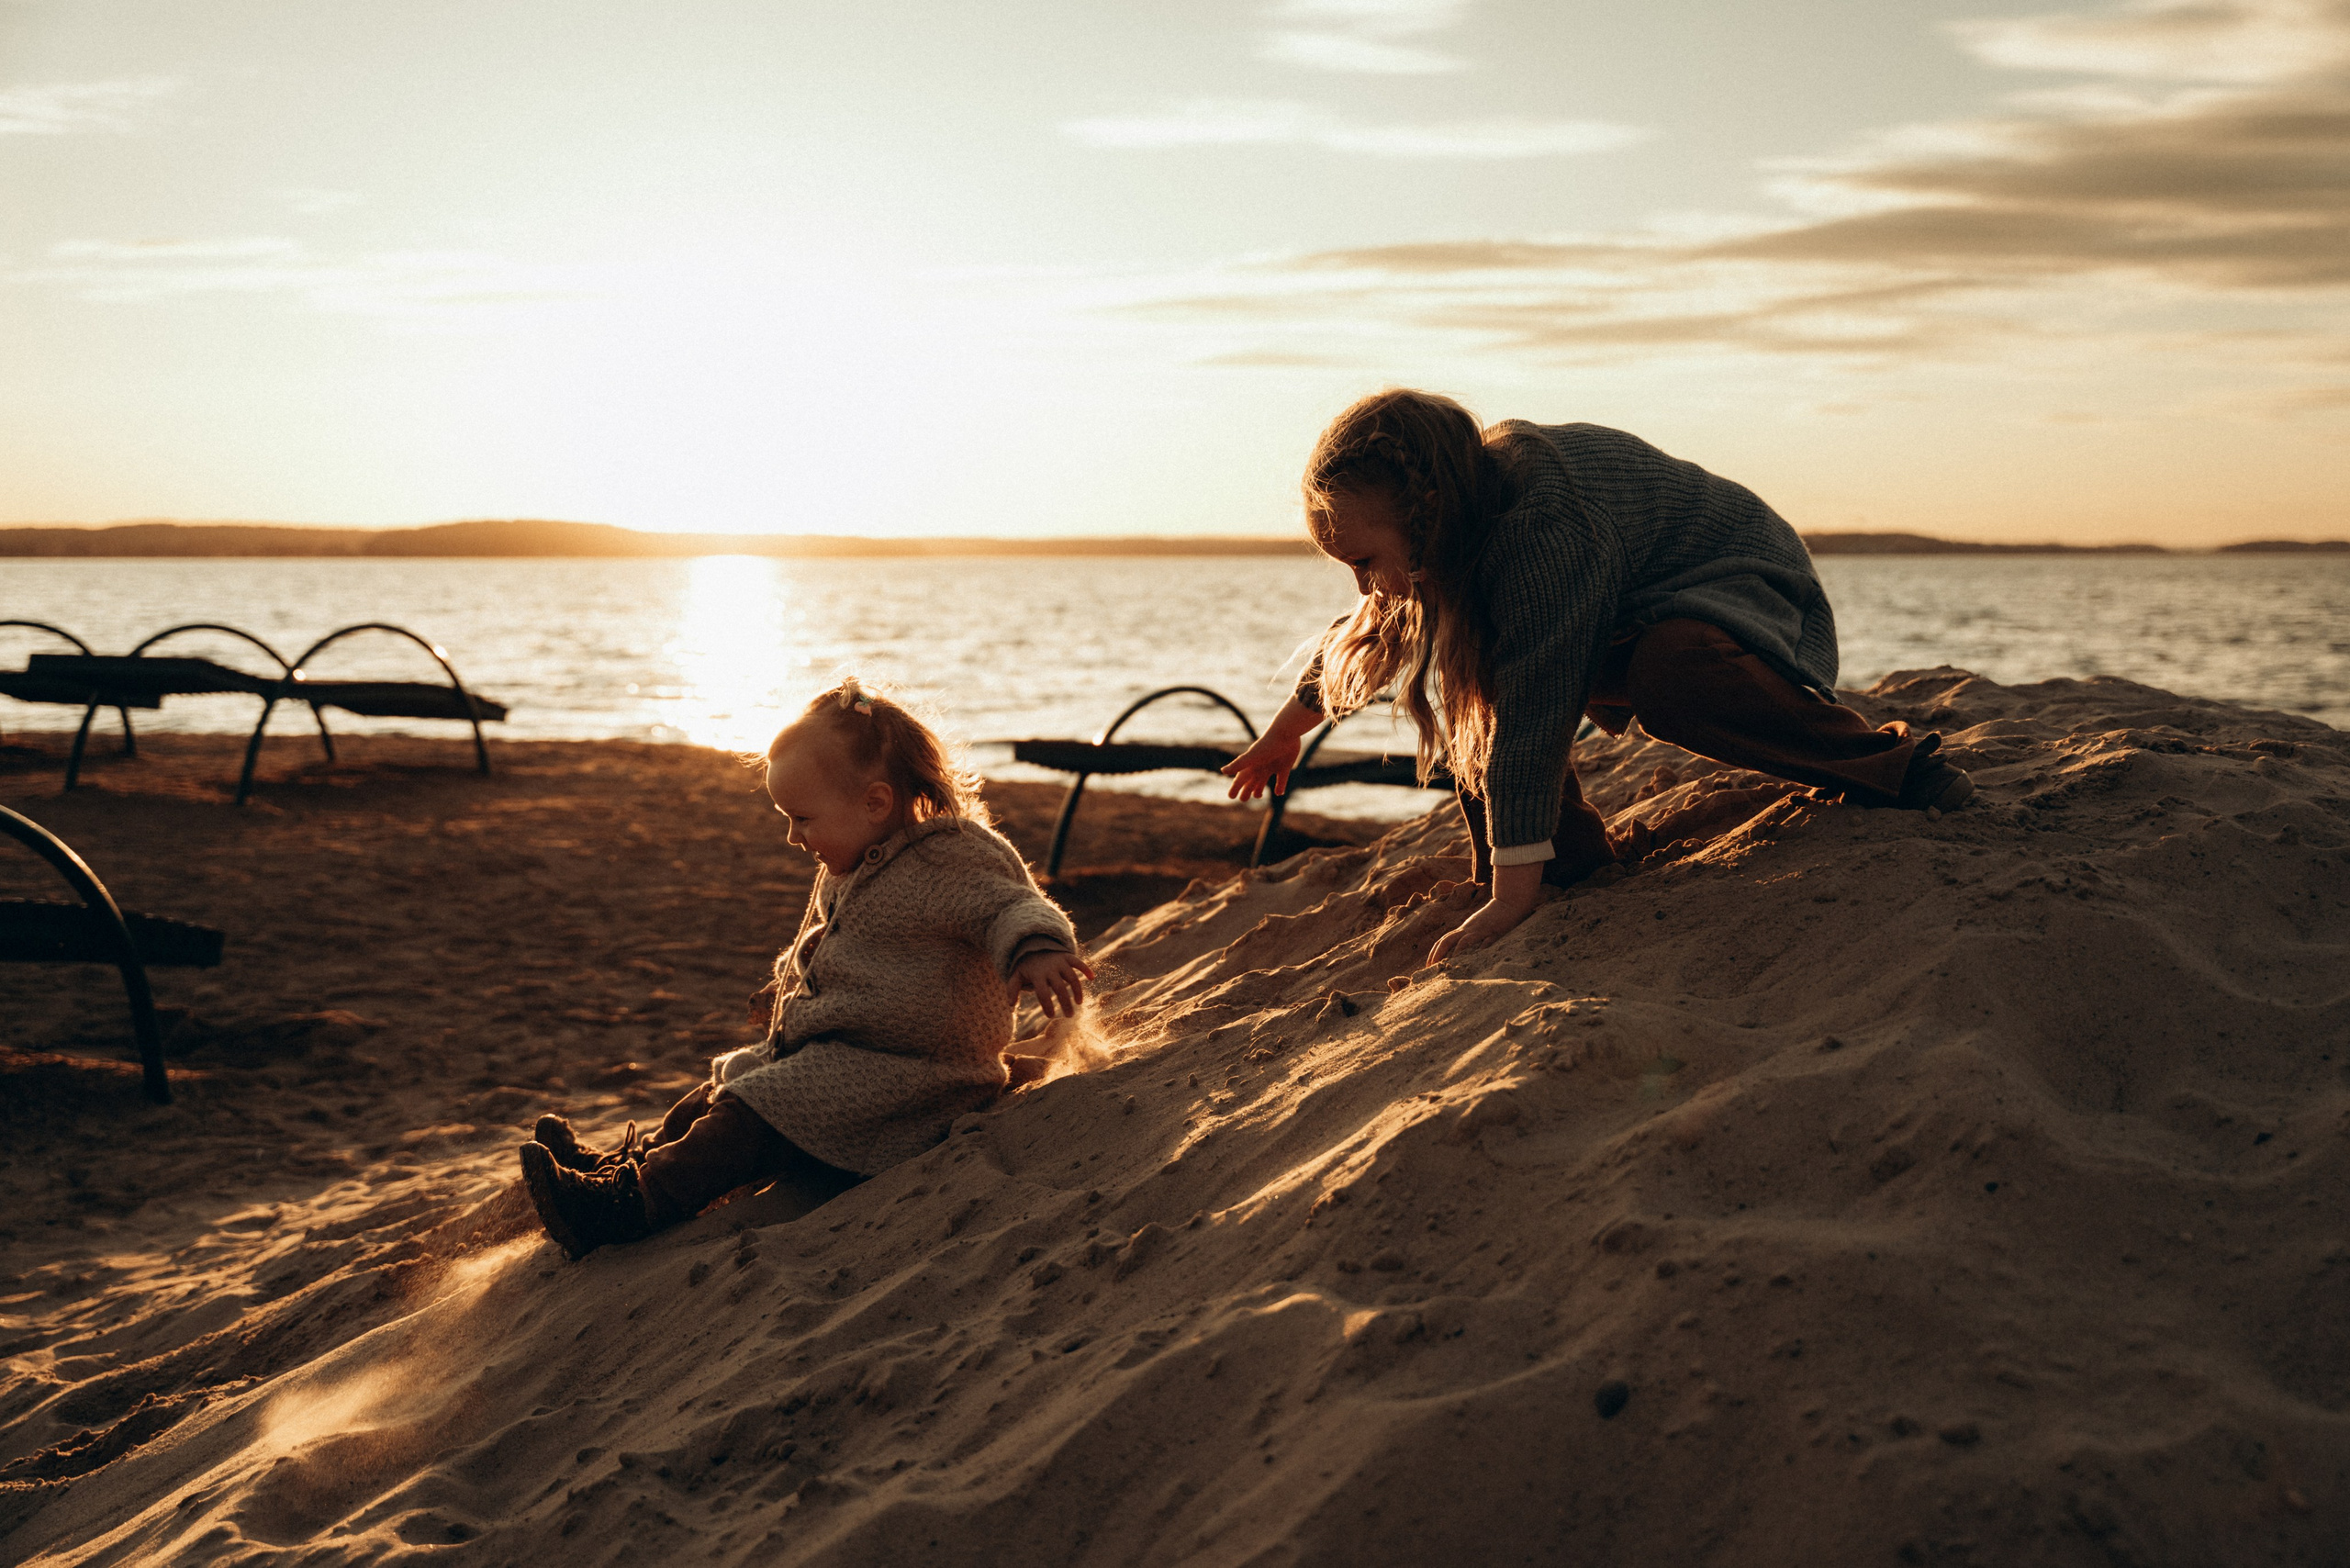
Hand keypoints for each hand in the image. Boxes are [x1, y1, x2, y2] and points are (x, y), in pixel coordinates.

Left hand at [1010, 949, 1096, 1017]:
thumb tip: (1011, 1006)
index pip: (1042, 993)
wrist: (1033, 943)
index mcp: (1037, 975)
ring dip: (1077, 991)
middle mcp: (1050, 968)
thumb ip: (1012, 989)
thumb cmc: (1026, 965)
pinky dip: (1086, 969)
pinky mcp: (1067, 956)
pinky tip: (1092, 978)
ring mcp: (1060, 961)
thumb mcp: (1017, 975)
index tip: (1051, 1016)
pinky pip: (1078, 962)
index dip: (1047, 1005)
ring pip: (1072, 977)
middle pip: (1059, 988)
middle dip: (1065, 1003)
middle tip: (1069, 1016)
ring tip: (1079, 1003)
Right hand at [1221, 730, 1301, 800]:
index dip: (1235, 787)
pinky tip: (1280, 793)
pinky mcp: (1284, 766)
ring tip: (1257, 796)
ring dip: (1260, 788)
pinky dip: (1280, 786)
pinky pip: (1281, 779)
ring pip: (1264, 780)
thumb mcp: (1252, 756)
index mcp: (1251, 765)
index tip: (1231, 796)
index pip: (1241, 779)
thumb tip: (1223, 771)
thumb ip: (1238, 764)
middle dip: (1246, 790)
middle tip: (1242, 799)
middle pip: (1251, 781)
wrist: (1286, 733)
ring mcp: (1272, 766)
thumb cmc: (1267, 744)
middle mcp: (1261, 766)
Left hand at [1425, 862, 1543, 965]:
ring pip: (1464, 941)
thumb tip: (1458, 952)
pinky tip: (1475, 961)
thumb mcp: (1477, 926)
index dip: (1434, 952)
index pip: (1444, 940)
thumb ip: (1468, 936)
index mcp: (1464, 929)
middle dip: (1438, 954)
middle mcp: (1469, 930)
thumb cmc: (1493, 917)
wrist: (1509, 903)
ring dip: (1455, 953)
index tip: (1428, 965)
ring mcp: (1481, 931)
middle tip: (1431, 968)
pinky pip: (1486, 943)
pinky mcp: (1494, 933)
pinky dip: (1479, 951)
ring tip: (1449, 966)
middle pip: (1448, 940)